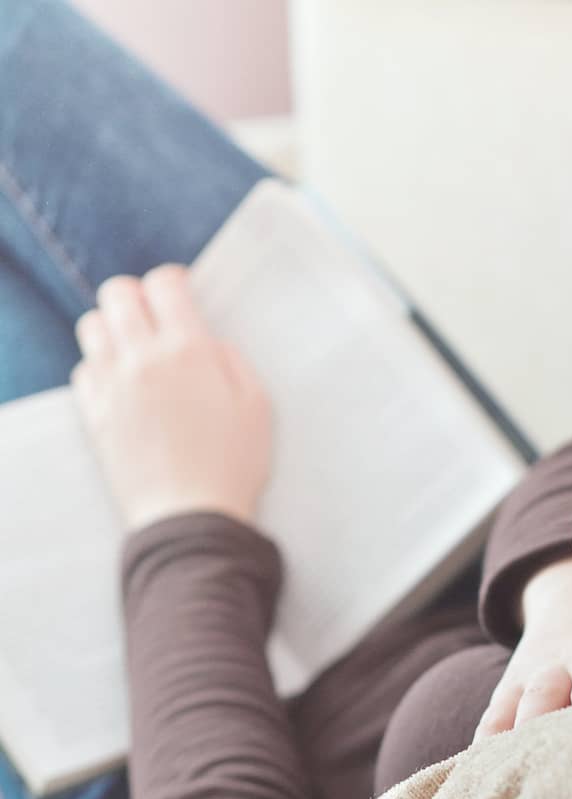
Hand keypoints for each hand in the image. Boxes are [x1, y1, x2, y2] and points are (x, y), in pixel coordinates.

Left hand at [69, 265, 273, 532]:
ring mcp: (111, 385)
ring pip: (92, 326)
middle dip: (138, 297)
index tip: (182, 293)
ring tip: (135, 349)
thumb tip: (208, 342)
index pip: (164, 284)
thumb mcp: (258, 405)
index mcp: (189, 351)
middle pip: (118, 294)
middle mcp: (142, 358)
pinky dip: (100, 367)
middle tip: (156, 318)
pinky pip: (84, 369)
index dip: (174, 281)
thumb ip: (232, 360)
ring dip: (114, 328)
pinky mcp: (94, 412)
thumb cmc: (234, 463)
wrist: (190, 515)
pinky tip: (124, 385)